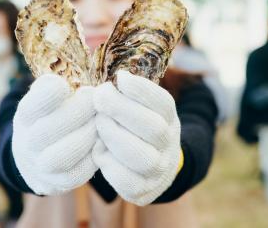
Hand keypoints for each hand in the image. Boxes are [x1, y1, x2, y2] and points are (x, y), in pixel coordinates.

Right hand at [12, 74, 96, 194]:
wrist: (36, 156)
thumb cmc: (50, 115)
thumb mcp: (45, 95)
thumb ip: (53, 85)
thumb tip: (69, 73)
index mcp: (24, 116)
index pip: (30, 107)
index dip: (49, 95)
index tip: (66, 85)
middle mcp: (27, 143)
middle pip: (47, 132)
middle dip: (78, 112)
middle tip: (98, 99)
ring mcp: (41, 166)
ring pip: (62, 156)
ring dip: (88, 135)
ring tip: (103, 120)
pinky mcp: (58, 183)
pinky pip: (78, 174)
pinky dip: (94, 156)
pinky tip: (104, 140)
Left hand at [92, 70, 180, 205]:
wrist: (153, 165)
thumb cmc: (134, 125)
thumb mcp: (137, 105)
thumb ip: (123, 93)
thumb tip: (98, 85)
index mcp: (170, 117)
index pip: (163, 103)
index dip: (142, 90)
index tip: (120, 77)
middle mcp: (169, 143)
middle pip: (152, 128)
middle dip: (121, 109)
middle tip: (100, 97)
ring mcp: (158, 169)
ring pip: (139, 156)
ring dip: (113, 135)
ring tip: (99, 122)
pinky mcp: (143, 190)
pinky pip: (124, 180)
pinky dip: (108, 163)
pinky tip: (99, 149)